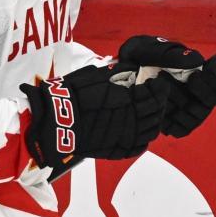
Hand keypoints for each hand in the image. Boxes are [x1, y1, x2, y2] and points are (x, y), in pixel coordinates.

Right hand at [20, 63, 168, 170]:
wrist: (56, 121)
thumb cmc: (73, 95)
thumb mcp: (95, 76)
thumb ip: (117, 72)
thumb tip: (132, 66)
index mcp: (129, 99)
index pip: (155, 94)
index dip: (158, 88)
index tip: (157, 82)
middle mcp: (133, 119)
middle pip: (156, 112)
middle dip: (158, 103)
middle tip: (155, 96)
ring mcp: (127, 136)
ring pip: (152, 130)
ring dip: (154, 120)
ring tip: (148, 113)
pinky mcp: (119, 150)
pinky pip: (140, 146)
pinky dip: (144, 138)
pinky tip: (140, 130)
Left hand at [115, 34, 215, 136]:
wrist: (121, 70)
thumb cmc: (140, 56)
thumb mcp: (151, 50)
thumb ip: (172, 56)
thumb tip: (197, 63)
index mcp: (197, 76)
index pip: (215, 87)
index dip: (207, 85)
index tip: (192, 76)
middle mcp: (195, 96)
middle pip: (206, 105)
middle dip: (184, 94)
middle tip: (162, 80)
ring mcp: (185, 111)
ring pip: (194, 118)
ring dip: (175, 106)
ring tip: (155, 93)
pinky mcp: (173, 123)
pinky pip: (181, 130)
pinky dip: (170, 122)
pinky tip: (156, 110)